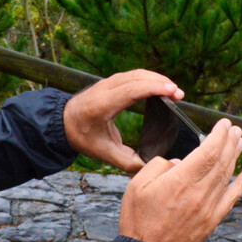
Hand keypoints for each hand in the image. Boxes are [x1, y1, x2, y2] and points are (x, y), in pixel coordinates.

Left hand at [63, 70, 184, 172]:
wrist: (62, 122)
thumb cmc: (81, 136)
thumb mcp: (102, 152)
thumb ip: (125, 161)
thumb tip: (148, 167)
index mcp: (102, 104)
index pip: (131, 90)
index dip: (153, 88)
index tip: (172, 91)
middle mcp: (105, 89)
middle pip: (137, 78)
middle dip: (160, 83)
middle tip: (179, 94)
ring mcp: (108, 82)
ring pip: (137, 74)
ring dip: (157, 79)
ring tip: (174, 91)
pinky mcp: (111, 82)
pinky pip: (133, 75)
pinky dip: (149, 79)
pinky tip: (161, 87)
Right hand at [118, 119, 241, 241]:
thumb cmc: (138, 221)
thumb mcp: (137, 186)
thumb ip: (158, 166)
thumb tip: (177, 162)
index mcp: (180, 181)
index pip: (208, 151)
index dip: (219, 135)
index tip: (223, 124)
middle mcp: (199, 193)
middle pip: (222, 161)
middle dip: (230, 142)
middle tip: (235, 129)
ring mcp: (208, 208)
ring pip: (228, 176)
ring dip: (235, 156)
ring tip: (240, 142)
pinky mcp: (211, 221)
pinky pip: (231, 198)